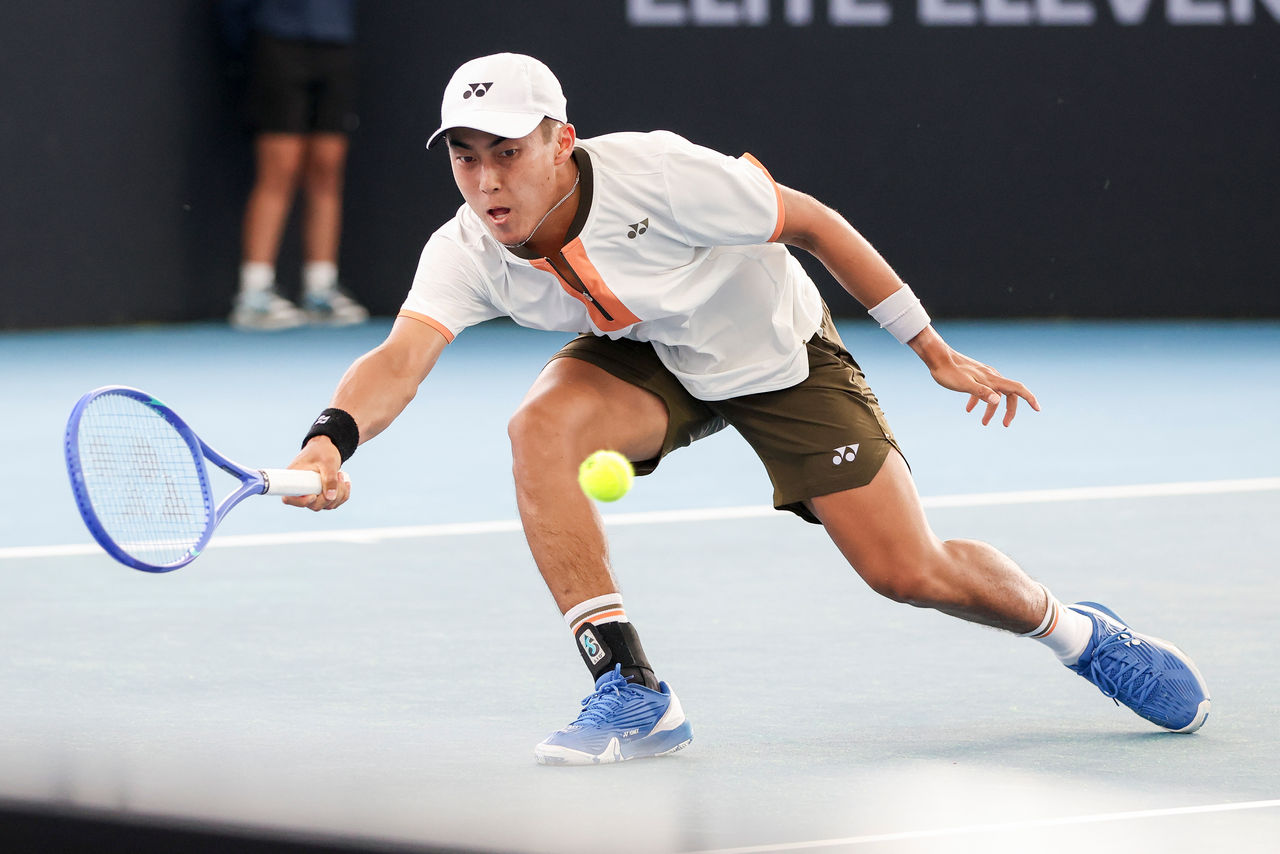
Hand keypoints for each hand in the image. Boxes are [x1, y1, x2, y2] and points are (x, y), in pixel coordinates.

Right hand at [282, 436, 351, 510]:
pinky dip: (342, 495)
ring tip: (341, 475)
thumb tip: (330, 498)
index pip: (290, 498)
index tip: (314, 496)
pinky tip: (345, 483)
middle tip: (338, 476)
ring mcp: (311, 494)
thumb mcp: (328, 463)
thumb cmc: (322, 451)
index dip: (301, 502)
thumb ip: (330, 479)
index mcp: (294, 479)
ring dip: (339, 494)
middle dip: (330, 495)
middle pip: (313, 505)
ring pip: (325, 505)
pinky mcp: (321, 495)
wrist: (326, 447)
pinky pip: (333, 503)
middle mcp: (301, 489)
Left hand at [909, 328, 1039, 426]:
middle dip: (1009, 410)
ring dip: (991, 409)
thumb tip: (998, 401)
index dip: (1029, 398)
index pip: (1017, 389)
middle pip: (1008, 394)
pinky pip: (982, 390)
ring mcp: (983, 375)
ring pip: (994, 393)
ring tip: (983, 423)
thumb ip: (981, 393)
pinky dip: (979, 401)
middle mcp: (991, 376)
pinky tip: (969, 409)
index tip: (1038, 409)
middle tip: (1005, 425)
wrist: (937, 357)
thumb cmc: (948, 372)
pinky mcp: (974, 376)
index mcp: (992, 379)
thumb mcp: (964, 385)